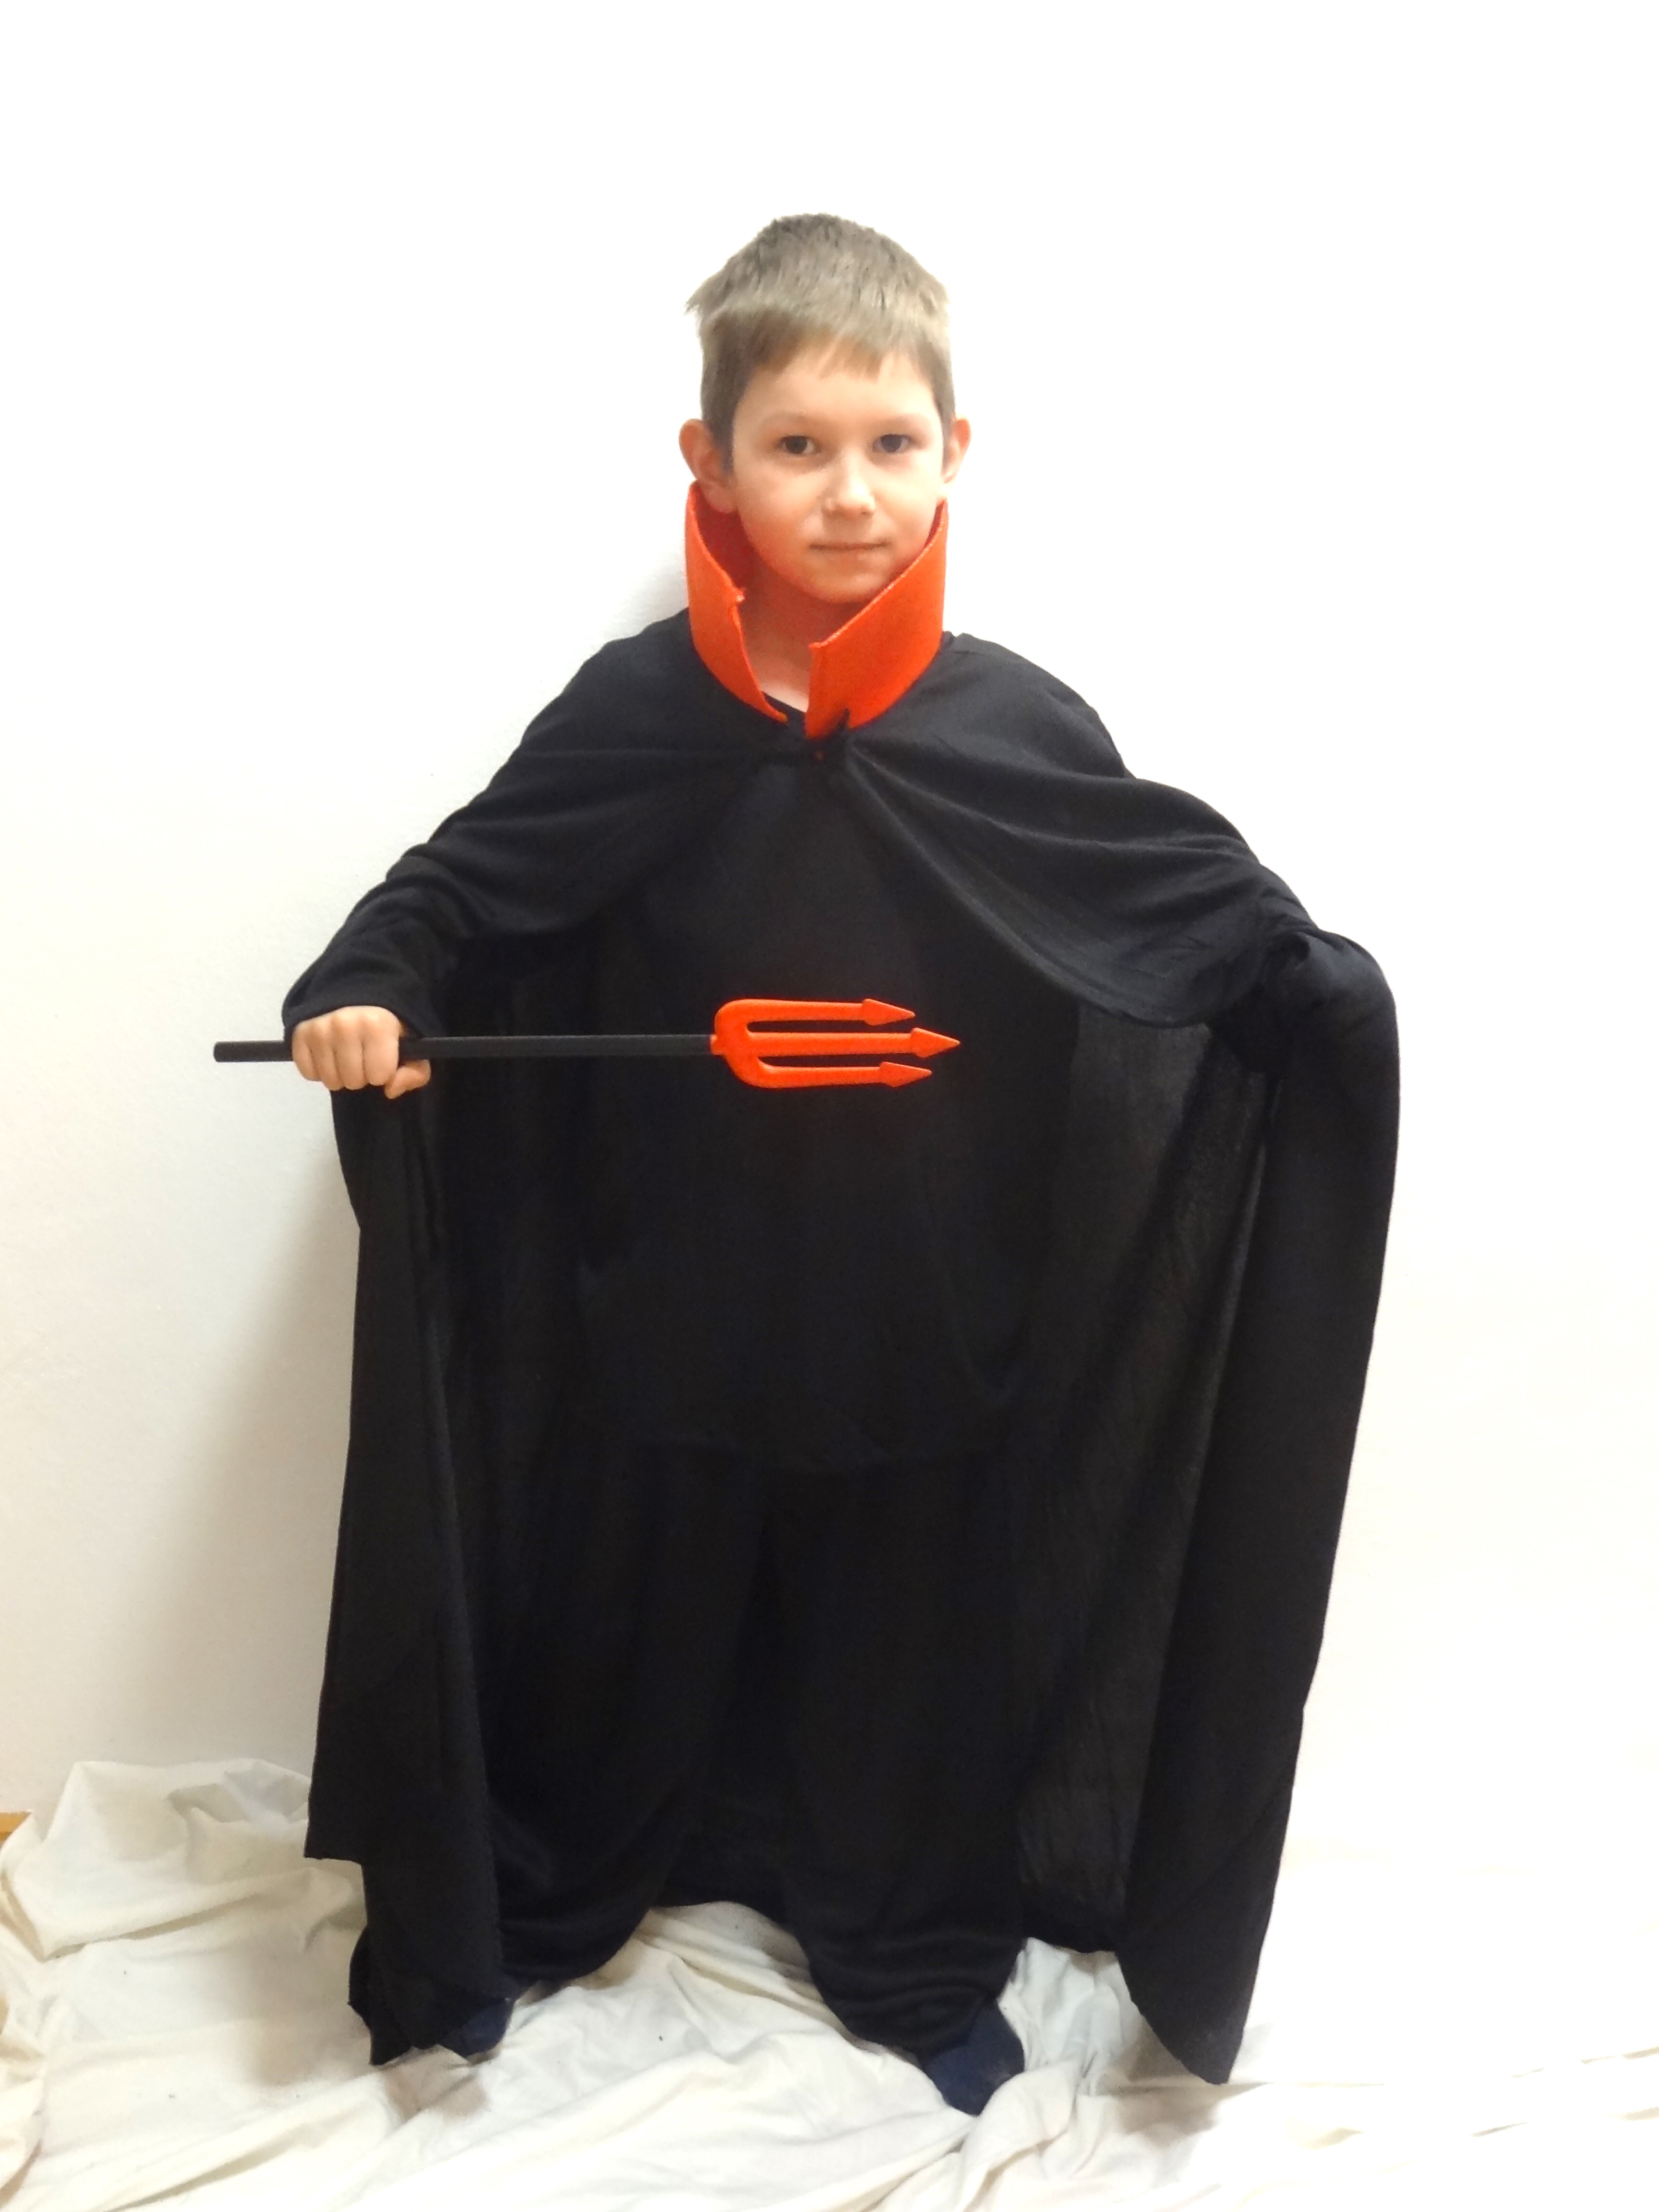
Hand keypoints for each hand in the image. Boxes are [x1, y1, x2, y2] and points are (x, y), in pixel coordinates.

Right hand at [291, 1007, 430, 1098]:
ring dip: (341, 1075)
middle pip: (353, 1081)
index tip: (382, 1058)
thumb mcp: (413, 1049)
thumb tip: (390, 1089)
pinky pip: (309, 1073)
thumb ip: (414, 1073)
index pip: (379, 1076)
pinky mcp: (299, 1034)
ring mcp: (319, 1028)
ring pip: (331, 1081)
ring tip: (346, 1056)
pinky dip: (319, 1070)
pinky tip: (329, 1055)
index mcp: (377, 1024)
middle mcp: (345, 1024)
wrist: (356, 1000)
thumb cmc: (387, 1028)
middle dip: (361, 1076)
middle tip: (362, 1057)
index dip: (383, 1072)